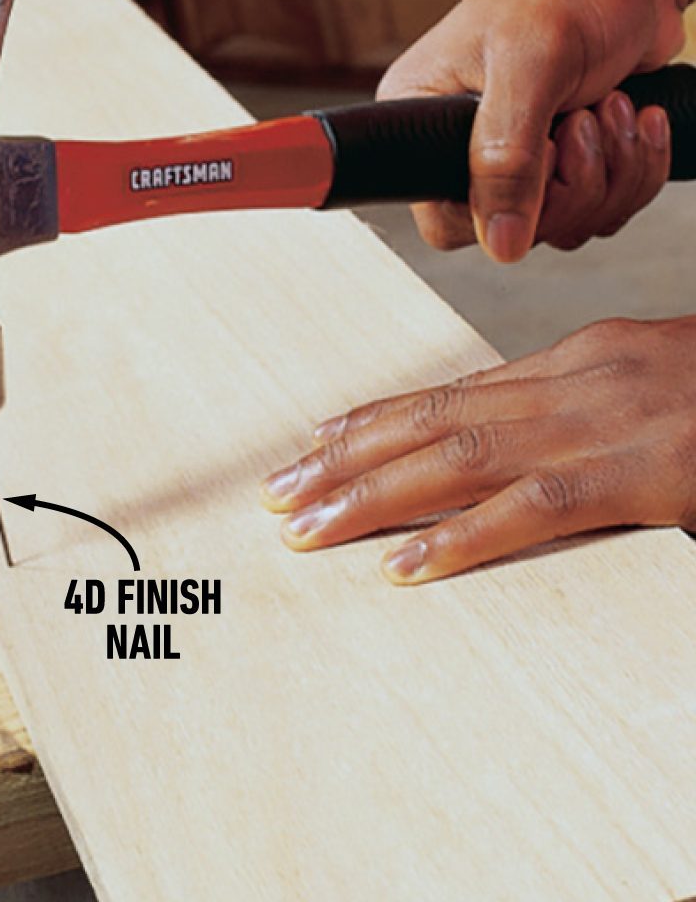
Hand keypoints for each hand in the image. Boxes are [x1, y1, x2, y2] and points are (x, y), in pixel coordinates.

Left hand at [261, 317, 695, 583]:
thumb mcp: (641, 384)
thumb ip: (568, 407)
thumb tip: (496, 442)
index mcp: (573, 362)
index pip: (448, 392)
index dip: (374, 419)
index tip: (313, 443)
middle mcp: (574, 382)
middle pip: (434, 422)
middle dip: (348, 460)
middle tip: (281, 493)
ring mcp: (606, 423)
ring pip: (460, 459)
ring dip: (373, 496)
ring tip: (309, 528)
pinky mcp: (647, 473)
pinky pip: (536, 508)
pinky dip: (462, 538)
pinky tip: (405, 566)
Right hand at [382, 0, 684, 262]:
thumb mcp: (531, 66)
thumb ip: (507, 158)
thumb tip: (500, 244)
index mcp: (421, 117)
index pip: (443, 217)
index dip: (501, 208)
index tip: (544, 154)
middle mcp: (461, 146)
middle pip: (514, 229)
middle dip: (576, 185)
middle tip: (589, 119)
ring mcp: (517, 156)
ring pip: (565, 224)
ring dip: (612, 174)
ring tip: (614, 107)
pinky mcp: (565, 158)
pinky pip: (602, 207)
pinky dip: (634, 169)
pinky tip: (636, 116)